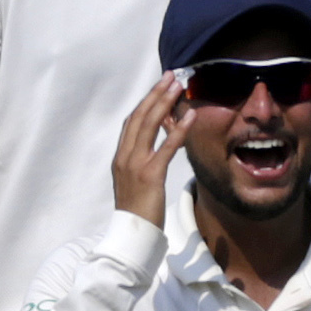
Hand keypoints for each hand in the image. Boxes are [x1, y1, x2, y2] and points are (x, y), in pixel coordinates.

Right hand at [109, 71, 185, 226]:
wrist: (131, 234)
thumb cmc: (137, 212)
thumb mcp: (134, 183)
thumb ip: (140, 163)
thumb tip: (151, 151)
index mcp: (120, 157)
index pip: (131, 122)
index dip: (145, 102)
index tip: (159, 87)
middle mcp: (124, 157)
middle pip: (139, 116)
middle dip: (155, 94)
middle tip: (170, 76)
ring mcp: (135, 165)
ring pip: (149, 125)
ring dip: (164, 103)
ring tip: (178, 87)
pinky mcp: (150, 175)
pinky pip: (165, 148)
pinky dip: (178, 131)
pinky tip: (190, 118)